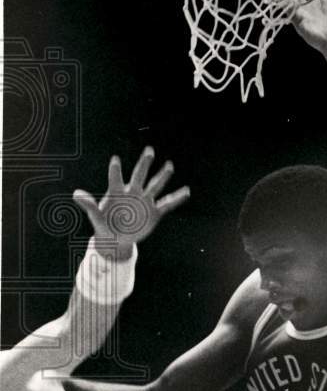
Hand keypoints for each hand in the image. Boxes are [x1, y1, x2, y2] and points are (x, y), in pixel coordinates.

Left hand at [73, 148, 189, 258]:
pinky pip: (167, 204)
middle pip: (139, 175)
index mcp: (116, 192)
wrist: (116, 239)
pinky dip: (177, 198)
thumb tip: (76, 193)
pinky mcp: (153, 212)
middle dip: (144, 164)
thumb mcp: (95, 217)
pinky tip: (186, 191)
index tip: (115, 159)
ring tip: (169, 165)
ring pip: (155, 186)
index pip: (115, 178)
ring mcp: (144, 202)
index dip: (115, 170)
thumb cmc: (104, 225)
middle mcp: (132, 193)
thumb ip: (89, 205)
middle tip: (149, 150)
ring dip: (162, 176)